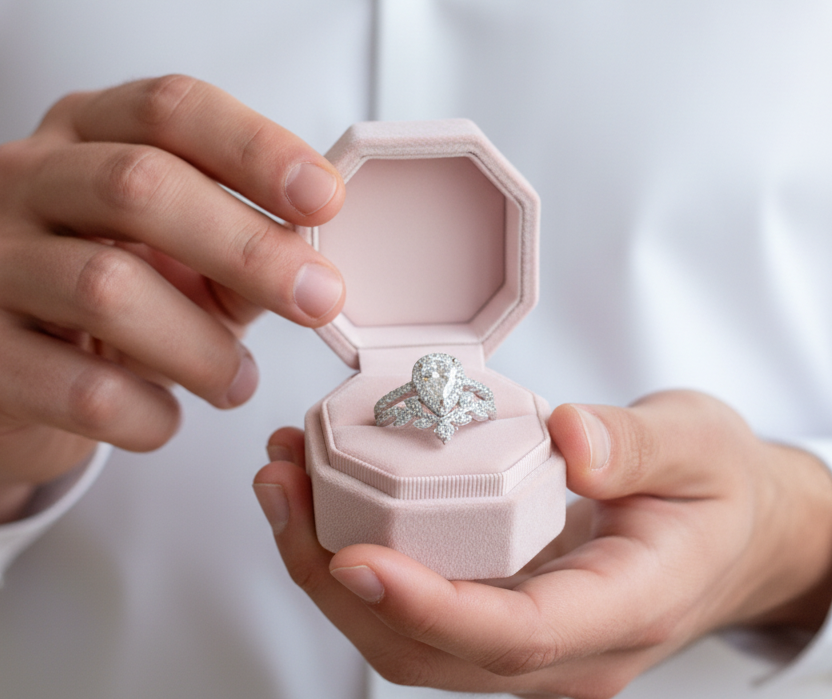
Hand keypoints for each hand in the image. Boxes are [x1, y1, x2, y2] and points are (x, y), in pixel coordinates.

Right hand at [0, 75, 344, 520]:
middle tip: (318, 298)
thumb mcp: (179, 251)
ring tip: (239, 382)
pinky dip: (144, 412)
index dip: (255, 149)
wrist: (11, 366)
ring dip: (201, 347)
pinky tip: (167, 418)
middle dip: (247, 247)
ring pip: (105, 288)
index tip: (324, 197)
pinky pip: (76, 387)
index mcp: (88, 133)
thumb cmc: (115, 290)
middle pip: (139, 186)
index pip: (170, 110)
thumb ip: (240, 244)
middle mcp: (27, 181)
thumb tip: (315, 261)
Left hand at [255, 390, 831, 698]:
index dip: (425, 605)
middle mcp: (566, 646)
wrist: (736, 525)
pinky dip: (357, 554)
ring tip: (285, 482)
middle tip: (284, 491)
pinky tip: (326, 492)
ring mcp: (530, 636)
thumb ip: (637, 444)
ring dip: (331, 566)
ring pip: (410, 636)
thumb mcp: (698, 445)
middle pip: (432, 650)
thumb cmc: (720, 488)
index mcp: (622, 609)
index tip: (353, 556)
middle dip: (339, 580)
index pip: (511, 635)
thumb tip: (567, 437)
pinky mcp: (505, 604)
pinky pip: (420, 599)